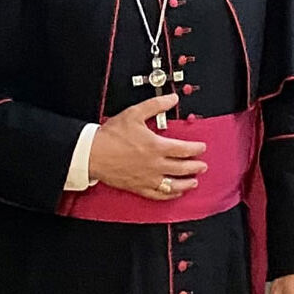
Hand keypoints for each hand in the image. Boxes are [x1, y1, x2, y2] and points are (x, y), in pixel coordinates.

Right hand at [88, 95, 208, 199]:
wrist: (91, 153)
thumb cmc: (111, 136)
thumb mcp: (134, 113)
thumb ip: (156, 105)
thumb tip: (172, 98)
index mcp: (156, 146)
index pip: (184, 149)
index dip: (196, 149)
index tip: (202, 148)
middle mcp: (155, 164)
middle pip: (182, 168)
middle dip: (196, 167)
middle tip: (202, 165)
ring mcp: (147, 178)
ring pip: (173, 185)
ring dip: (186, 183)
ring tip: (194, 181)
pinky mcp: (138, 187)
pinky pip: (158, 194)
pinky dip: (169, 195)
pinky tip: (175, 193)